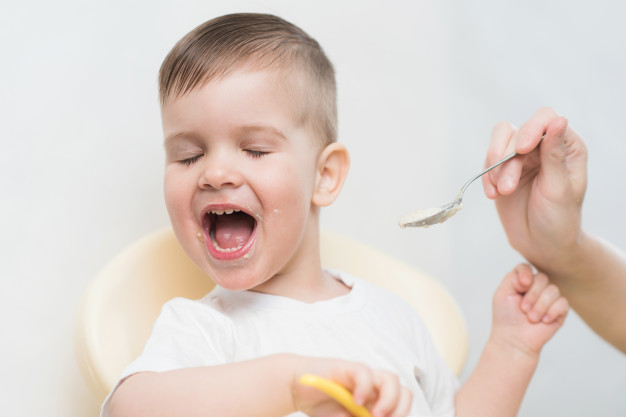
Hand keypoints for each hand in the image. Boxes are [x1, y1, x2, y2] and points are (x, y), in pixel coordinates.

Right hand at [292, 357, 411, 416]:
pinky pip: (365, 373)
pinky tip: (356, 401)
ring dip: (389, 400)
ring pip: (391, 380)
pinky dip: (364, 388)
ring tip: (375, 414)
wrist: (296, 388)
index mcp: (376, 402)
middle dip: (400, 410)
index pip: (401, 407)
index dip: (400, 416)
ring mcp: (362, 377)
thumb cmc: (321, 405)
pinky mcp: (347, 367)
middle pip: (404, 393)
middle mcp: (373, 388)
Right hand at [482, 107, 587, 272]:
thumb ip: (554, 155)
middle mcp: (543, 147)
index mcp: (566, 146)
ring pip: (498, 143)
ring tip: (501, 192)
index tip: (521, 150)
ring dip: (495, 168)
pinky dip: (487, 178)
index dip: (531, 128)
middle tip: (507, 187)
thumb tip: (558, 120)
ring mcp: (521, 158)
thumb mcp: (559, 188)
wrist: (540, 245)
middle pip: (516, 132)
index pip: (545, 119)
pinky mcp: (502, 171)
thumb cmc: (559, 219)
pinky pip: (487, 163)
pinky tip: (493, 196)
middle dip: (508, 160)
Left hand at [491, 264, 568, 356]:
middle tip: (523, 309)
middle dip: (532, 295)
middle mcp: (536, 287)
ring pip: (553, 290)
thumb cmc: (506, 317)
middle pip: (542, 278)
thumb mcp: (502, 293)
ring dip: (540, 306)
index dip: (525, 275)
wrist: (514, 339)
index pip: (526, 267)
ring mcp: (549, 298)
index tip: (521, 287)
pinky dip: (551, 312)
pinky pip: (562, 303)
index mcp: (522, 282)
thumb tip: (530, 277)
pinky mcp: (559, 310)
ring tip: (531, 318)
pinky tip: (543, 321)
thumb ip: (513, 277)